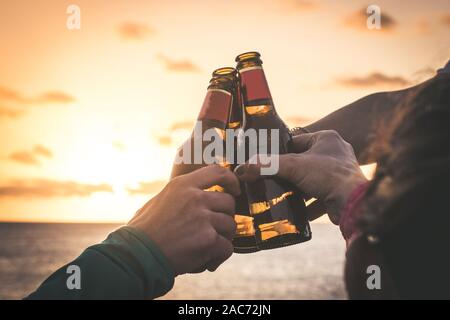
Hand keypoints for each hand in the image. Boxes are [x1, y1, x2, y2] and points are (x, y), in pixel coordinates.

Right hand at [128, 165, 240, 274]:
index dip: (231, 181)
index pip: (217, 172)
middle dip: (226, 217)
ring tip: (208, 247)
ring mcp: (203, 218)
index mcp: (183, 185)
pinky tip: (208, 261)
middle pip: (228, 203)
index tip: (235, 190)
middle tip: (216, 229)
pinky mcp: (208, 239)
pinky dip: (220, 256)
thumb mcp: (159, 201)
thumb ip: (181, 195)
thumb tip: (197, 194)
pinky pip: (227, 247)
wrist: (136, 255)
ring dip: (223, 238)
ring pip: (230, 226)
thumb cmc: (143, 231)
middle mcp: (195, 198)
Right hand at [235, 130, 366, 223]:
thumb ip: (267, 165)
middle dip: (287, 172)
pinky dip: (306, 204)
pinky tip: (293, 210)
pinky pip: (318, 196)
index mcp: (326, 138)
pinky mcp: (339, 192)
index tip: (265, 161)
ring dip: (296, 188)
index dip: (279, 151)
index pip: (295, 141)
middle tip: (269, 179)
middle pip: (302, 162)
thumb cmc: (329, 176)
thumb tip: (243, 168)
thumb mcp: (294, 166)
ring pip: (310, 180)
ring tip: (278, 194)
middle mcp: (334, 153)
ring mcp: (339, 173)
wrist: (353, 203)